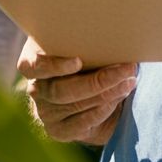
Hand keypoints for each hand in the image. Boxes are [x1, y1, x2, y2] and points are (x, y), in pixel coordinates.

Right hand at [18, 36, 136, 144]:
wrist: (90, 92)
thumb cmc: (86, 57)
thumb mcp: (80, 45)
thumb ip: (84, 40)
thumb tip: (114, 30)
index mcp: (32, 62)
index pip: (31, 66)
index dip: (54, 65)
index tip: (79, 61)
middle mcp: (36, 89)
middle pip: (61, 90)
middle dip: (99, 80)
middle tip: (127, 68)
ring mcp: (45, 112)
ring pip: (75, 105)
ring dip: (107, 93)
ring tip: (129, 81)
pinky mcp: (58, 130)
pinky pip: (82, 123)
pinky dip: (103, 110)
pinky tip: (120, 97)